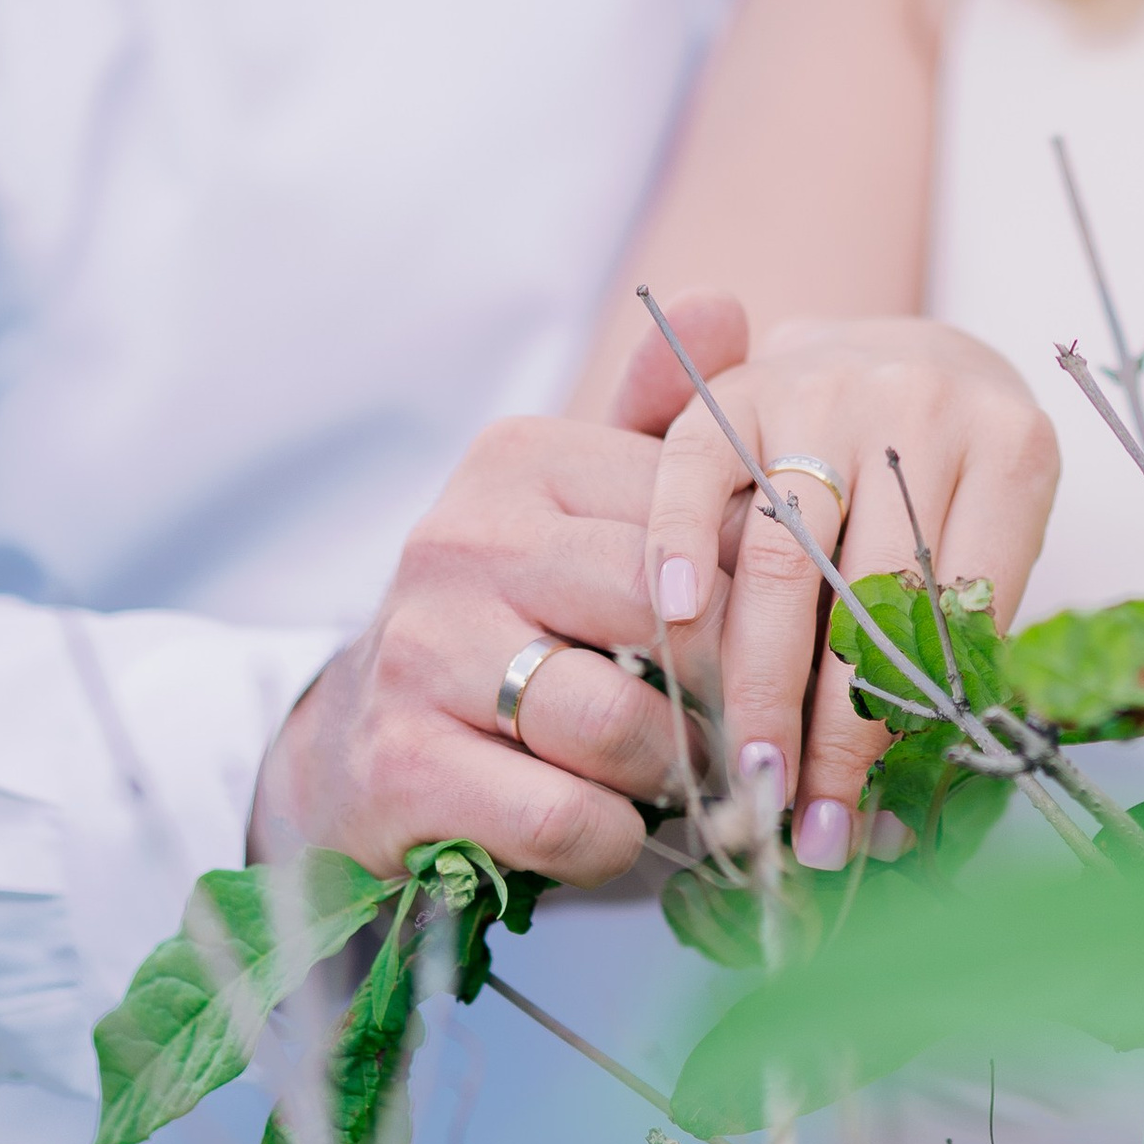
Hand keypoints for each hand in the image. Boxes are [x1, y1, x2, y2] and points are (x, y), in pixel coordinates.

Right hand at [253, 295, 751, 883]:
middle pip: (667, 613)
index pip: (694, 514)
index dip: (760, 594)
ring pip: (621, 724)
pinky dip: (609, 840)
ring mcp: (422, 651)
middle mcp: (461, 539)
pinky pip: (563, 813)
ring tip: (676, 784)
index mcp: (519, 460)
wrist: (356, 748)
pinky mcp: (401, 765)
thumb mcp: (582, 511)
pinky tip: (605, 831)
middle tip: (751, 731)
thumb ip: (660, 422)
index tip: (788, 644)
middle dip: (726, 689)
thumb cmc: (514, 623)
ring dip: (671, 777)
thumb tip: (722, 303)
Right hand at [640, 312, 1058, 870]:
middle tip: (802, 824)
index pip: (958, 612)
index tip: (874, 821)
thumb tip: (900, 809)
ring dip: (759, 680)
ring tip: (749, 776)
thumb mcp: (987, 533)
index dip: (911, 728)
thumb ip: (955, 639)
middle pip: (870, 593)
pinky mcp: (744, 380)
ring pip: (786, 552)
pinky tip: (676, 621)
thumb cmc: (951, 476)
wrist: (905, 348)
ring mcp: (829, 387)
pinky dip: (680, 543)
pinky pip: (700, 466)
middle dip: (830, 731)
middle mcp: (922, 408)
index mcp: (1011, 450)